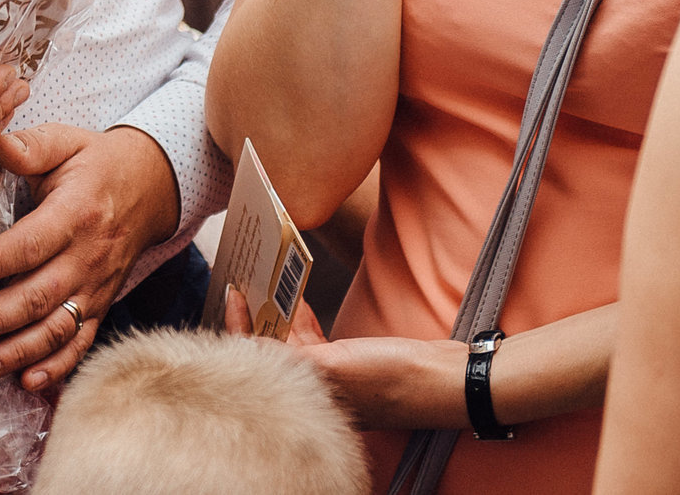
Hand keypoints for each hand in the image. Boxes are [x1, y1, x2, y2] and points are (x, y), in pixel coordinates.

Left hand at [0, 124, 180, 391]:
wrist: (151, 187)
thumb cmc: (94, 162)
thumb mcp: (66, 140)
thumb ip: (32, 146)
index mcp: (75, 214)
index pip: (30, 245)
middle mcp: (88, 257)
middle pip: (39, 296)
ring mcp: (97, 286)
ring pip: (57, 327)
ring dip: (17, 352)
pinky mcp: (101, 304)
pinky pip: (82, 342)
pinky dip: (57, 366)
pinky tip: (26, 382)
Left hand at [226, 290, 467, 431]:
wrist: (448, 379)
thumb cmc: (395, 379)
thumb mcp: (334, 366)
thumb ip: (289, 359)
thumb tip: (247, 349)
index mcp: (308, 400)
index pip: (258, 363)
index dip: (239, 329)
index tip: (232, 294)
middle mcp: (315, 389)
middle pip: (270, 351)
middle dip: (254, 317)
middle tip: (243, 281)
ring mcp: (332, 375)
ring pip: (291, 340)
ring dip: (277, 311)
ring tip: (263, 279)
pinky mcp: (348, 361)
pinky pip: (312, 335)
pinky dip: (301, 314)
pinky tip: (294, 293)